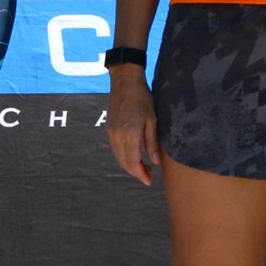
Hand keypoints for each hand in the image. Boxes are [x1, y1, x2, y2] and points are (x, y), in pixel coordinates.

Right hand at [106, 69, 159, 185]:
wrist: (125, 83)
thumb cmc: (142, 98)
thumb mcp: (153, 120)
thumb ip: (152, 142)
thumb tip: (156, 162)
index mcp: (130, 133)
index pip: (133, 161)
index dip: (140, 174)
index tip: (149, 181)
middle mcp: (117, 135)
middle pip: (124, 163)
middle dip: (136, 172)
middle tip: (149, 176)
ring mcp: (111, 133)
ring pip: (118, 157)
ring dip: (130, 166)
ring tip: (144, 167)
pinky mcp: (109, 129)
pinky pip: (116, 149)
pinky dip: (125, 157)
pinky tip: (135, 155)